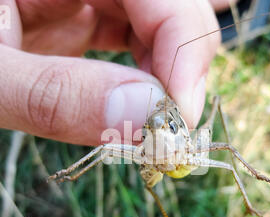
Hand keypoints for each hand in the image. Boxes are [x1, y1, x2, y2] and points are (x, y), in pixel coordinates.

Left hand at [0, 0, 231, 145]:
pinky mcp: (83, 21)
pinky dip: (146, 80)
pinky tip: (135, 105)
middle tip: (169, 126)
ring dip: (165, 79)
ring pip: (158, 28)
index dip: (187, 49)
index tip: (181, 118)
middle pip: (170, 7)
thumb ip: (58, 97)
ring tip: (149, 119)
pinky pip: (134, 42)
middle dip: (181, 68)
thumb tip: (144, 120)